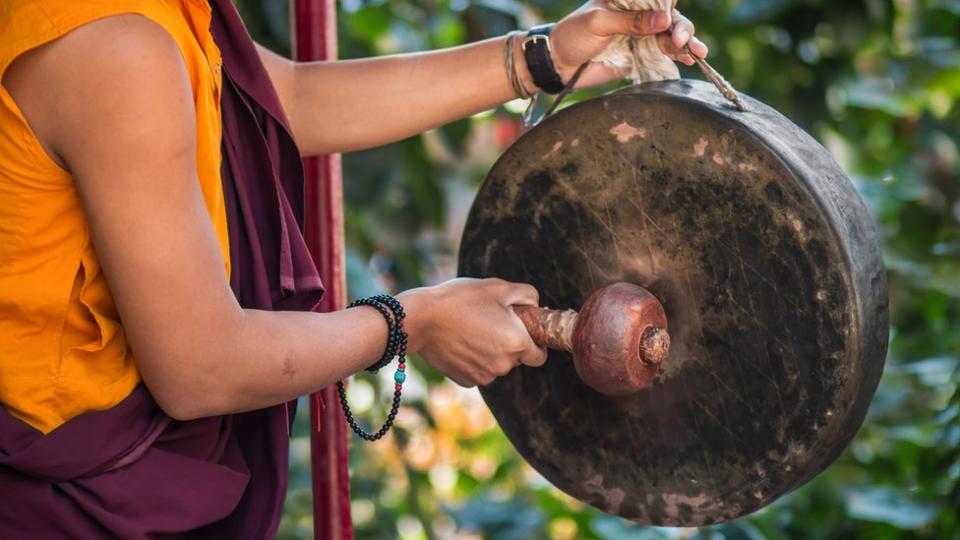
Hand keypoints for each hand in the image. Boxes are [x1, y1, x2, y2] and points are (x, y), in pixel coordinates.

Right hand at [398, 278, 547, 386]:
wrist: (421, 318)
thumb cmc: (460, 299)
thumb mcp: (498, 287)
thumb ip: (527, 295)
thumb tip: (535, 305)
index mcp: (517, 343)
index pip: (539, 356)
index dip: (535, 343)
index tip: (524, 332)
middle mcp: (503, 365)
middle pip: (516, 359)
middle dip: (509, 343)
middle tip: (490, 321)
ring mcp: (483, 376)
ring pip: (496, 365)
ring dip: (491, 352)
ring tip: (471, 329)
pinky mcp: (465, 380)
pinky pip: (478, 370)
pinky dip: (473, 360)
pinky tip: (460, 342)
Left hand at [548, 1, 709, 87]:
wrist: (557, 64)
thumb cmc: (572, 35)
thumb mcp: (599, 23)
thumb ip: (631, 22)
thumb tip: (664, 21)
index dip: (670, 8)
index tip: (674, 22)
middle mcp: (637, 14)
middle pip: (668, 17)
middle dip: (680, 28)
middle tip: (682, 42)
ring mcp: (639, 35)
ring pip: (669, 35)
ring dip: (684, 43)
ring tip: (696, 52)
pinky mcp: (638, 54)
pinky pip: (662, 53)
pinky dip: (676, 56)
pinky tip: (689, 59)